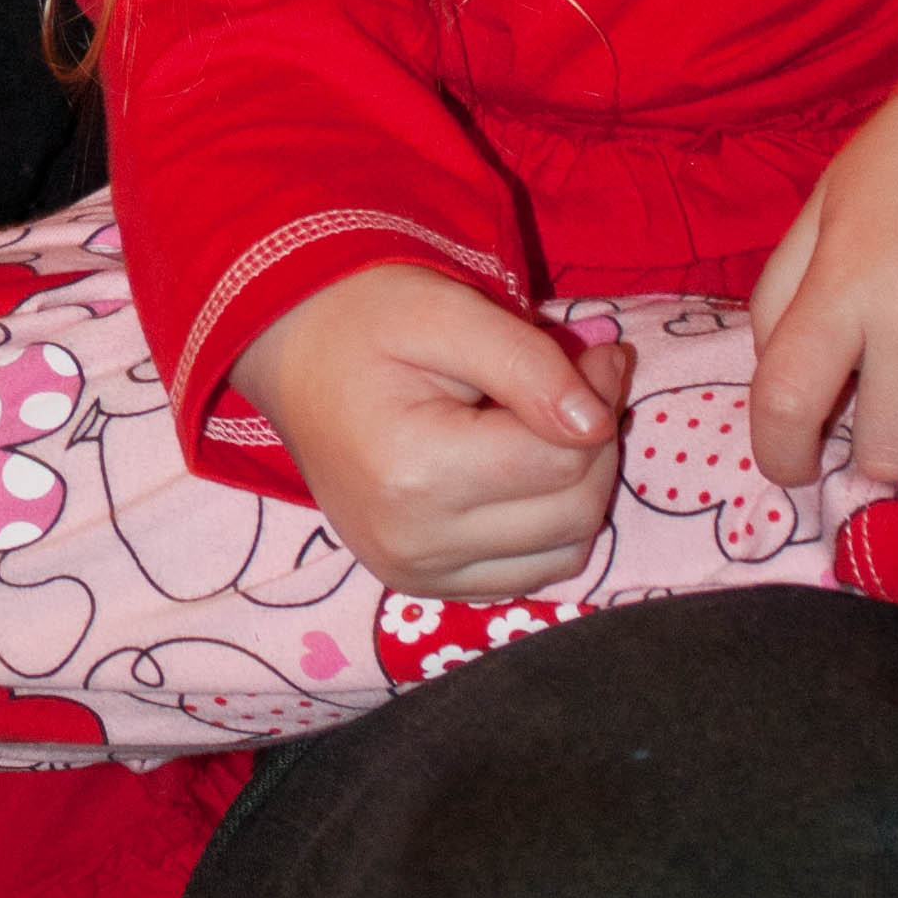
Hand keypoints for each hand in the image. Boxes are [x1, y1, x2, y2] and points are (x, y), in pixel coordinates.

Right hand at [232, 267, 629, 598]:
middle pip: (571, 512)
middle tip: (586, 383)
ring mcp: (414, 574)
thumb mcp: (446, 312)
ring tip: (552, 427)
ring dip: (579, 488)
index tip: (604, 354)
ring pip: (563, 553)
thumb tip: (597, 423)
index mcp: (413, 472)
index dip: (600, 400)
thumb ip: (528, 363)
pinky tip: (524, 472)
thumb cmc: (366, 321)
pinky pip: (528, 574)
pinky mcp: (421, 585)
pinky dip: (548, 527)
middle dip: (598, 445)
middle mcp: (413, 543)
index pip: (561, 461)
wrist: (293, 357)